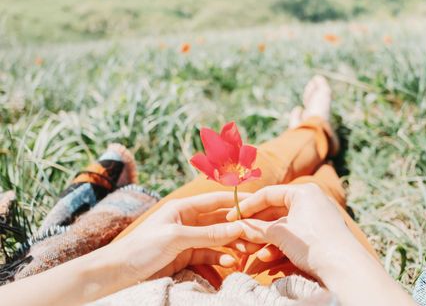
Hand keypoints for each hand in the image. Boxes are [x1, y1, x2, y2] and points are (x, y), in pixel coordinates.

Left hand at [110, 191, 257, 282]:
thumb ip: (208, 234)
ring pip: (218, 239)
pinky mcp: (186, 256)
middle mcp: (188, 220)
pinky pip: (210, 254)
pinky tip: (231, 263)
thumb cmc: (141, 248)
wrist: (117, 273)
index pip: (217, 201)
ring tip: (248, 252)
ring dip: (233, 244)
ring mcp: (188, 239)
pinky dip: (221, 258)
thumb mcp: (177, 238)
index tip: (259, 204)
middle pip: (220, 220)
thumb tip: (238, 227)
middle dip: (239, 226)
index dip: (238, 202)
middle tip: (258, 234)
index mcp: (184, 207)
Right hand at [226, 183, 355, 278]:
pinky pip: (294, 237)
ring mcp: (316, 219)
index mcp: (303, 191)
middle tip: (239, 233)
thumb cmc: (312, 243)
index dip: (247, 206)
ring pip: (283, 227)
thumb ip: (256, 229)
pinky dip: (279, 246)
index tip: (232, 217)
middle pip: (275, 211)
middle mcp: (311, 201)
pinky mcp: (319, 236)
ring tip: (251, 249)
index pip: (268, 194)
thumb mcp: (280, 234)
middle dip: (256, 225)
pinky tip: (266, 258)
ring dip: (266, 239)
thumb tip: (238, 227)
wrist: (344, 268)